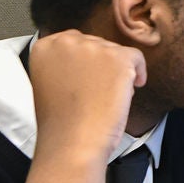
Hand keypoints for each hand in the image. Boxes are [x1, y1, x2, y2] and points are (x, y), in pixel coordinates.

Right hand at [23, 30, 145, 182]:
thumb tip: (89, 63)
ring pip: (116, 53)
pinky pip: (137, 58)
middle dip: (102, 66)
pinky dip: (139, 72)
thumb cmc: (61, 123)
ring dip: (117, 72)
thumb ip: (64, 66)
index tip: (90, 76)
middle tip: (99, 92)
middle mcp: (66, 41)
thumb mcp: (50, 83)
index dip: (86, 61)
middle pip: (96, 44)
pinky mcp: (117, 58)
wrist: (72, 141)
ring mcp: (93, 47)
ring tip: (107, 97)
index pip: (73, 41)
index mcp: (44, 47)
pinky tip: (131, 88)